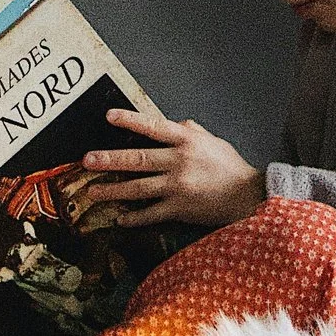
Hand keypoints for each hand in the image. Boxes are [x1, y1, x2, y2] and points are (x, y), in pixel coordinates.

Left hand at [83, 110, 264, 227]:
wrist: (248, 195)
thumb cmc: (231, 167)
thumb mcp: (212, 140)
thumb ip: (190, 131)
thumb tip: (173, 123)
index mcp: (187, 140)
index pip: (153, 127)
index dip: (130, 121)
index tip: (108, 117)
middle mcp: (179, 161)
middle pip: (137, 159)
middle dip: (109, 160)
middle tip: (87, 160)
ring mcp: (178, 186)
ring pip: (138, 188)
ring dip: (113, 190)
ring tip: (93, 192)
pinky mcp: (180, 208)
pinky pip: (151, 213)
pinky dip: (135, 217)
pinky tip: (120, 218)